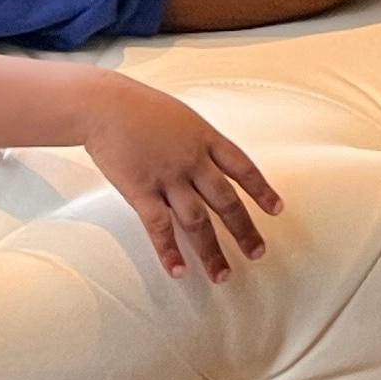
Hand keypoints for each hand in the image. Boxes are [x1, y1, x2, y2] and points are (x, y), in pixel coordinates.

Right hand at [83, 75, 283, 285]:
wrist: (104, 104)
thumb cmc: (140, 107)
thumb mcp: (181, 117)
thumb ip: (198, 141)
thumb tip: (210, 161)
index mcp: (205, 138)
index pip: (243, 168)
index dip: (261, 190)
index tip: (276, 209)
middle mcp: (193, 160)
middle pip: (226, 200)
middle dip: (244, 230)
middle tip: (257, 252)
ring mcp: (168, 177)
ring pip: (198, 221)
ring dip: (211, 251)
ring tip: (222, 275)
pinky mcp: (141, 191)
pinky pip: (160, 227)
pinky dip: (169, 251)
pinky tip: (178, 270)